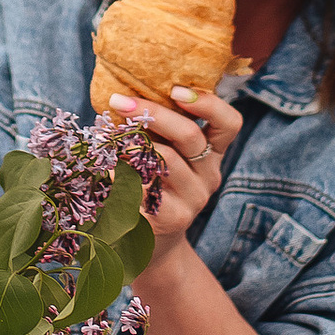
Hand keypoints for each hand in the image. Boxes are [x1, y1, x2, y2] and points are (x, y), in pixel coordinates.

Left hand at [104, 85, 242, 256]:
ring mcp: (193, 199)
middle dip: (153, 113)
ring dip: (131, 143)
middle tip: (119, 101)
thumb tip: (124, 94)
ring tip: (106, 135)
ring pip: (164, 160)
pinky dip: (121, 172)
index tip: (177, 90)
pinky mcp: (172, 218)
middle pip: (189, 136)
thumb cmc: (151, 186)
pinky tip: (106, 167)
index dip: (208, 103)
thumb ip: (157, 129)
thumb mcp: (163, 155)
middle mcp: (209, 175)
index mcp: (211, 153)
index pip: (229, 123)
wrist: (150, 244)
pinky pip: (144, 187)